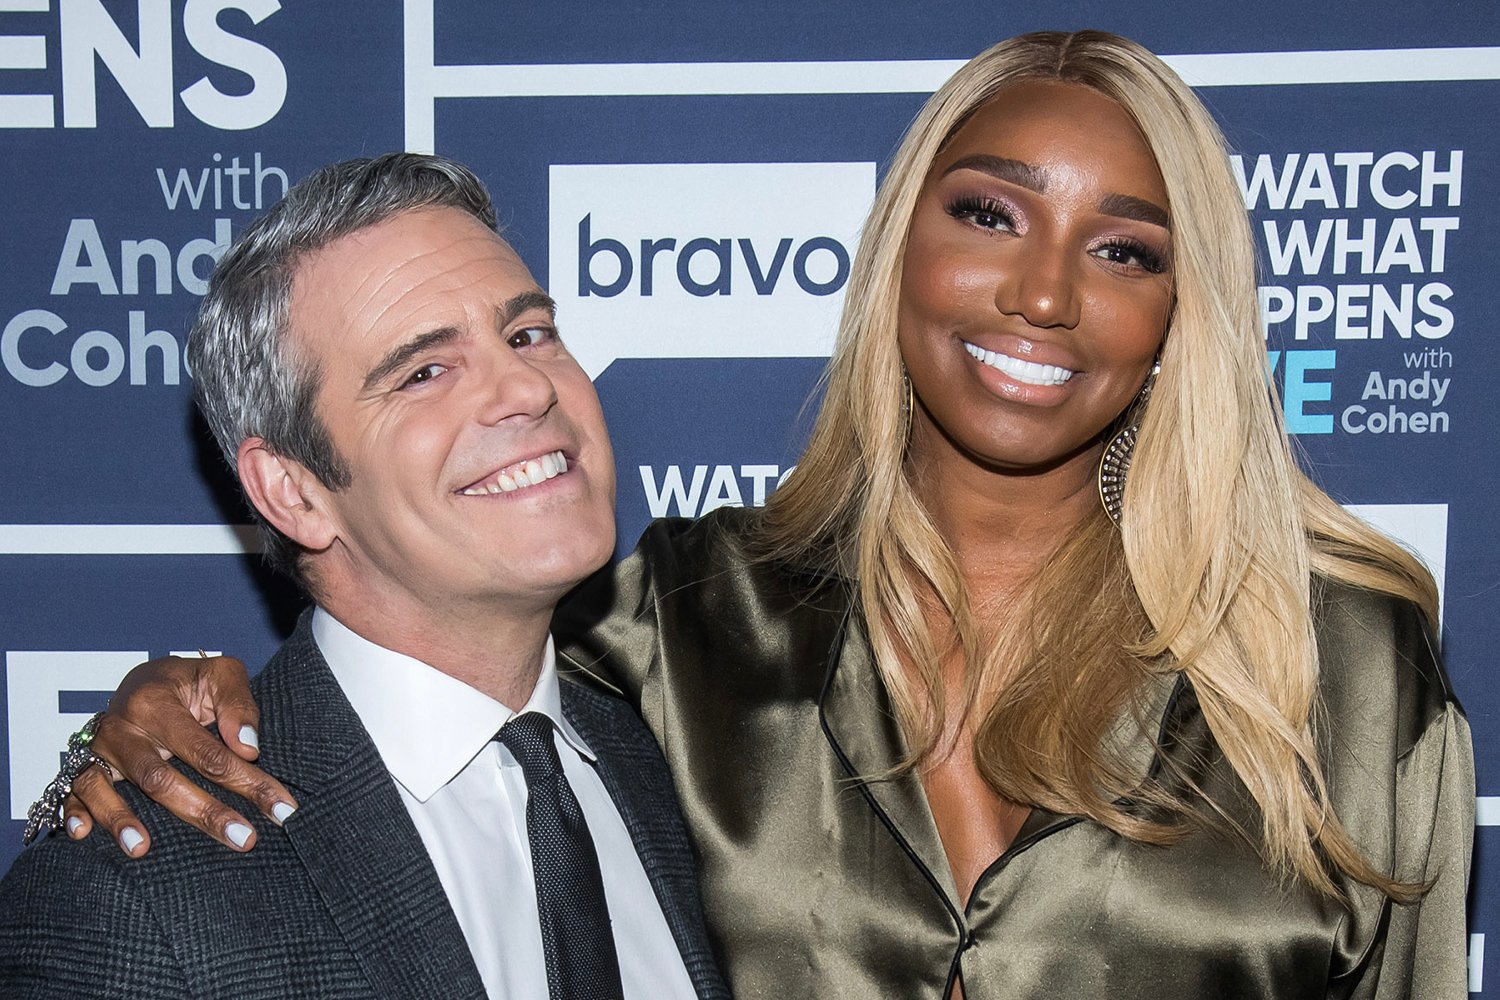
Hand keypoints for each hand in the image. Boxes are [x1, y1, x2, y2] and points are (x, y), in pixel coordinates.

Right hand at [59, 654, 297, 854]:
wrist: (143, 680)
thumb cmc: (188, 682)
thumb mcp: (221, 674)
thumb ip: (238, 704)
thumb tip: (248, 747)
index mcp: (157, 702)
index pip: (207, 751)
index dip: (247, 780)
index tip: (281, 808)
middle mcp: (121, 727)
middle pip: (159, 778)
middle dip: (204, 812)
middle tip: (243, 839)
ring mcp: (97, 749)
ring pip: (104, 787)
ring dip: (120, 820)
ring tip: (142, 849)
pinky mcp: (80, 766)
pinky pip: (70, 792)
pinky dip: (74, 812)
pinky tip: (81, 835)